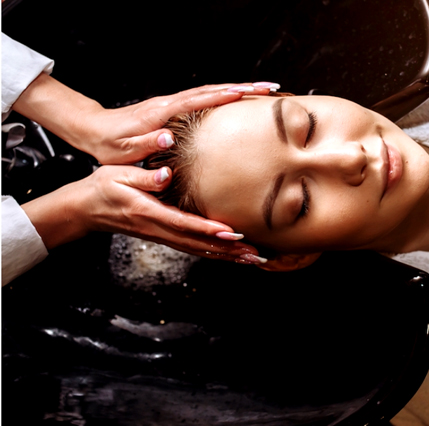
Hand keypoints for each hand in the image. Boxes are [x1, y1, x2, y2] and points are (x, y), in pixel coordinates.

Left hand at [13, 75, 278, 163]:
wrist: (95, 130)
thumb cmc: (111, 144)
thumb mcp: (126, 150)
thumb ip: (148, 143)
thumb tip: (169, 137)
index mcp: (163, 113)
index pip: (198, 100)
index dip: (223, 96)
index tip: (247, 93)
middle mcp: (172, 103)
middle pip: (212, 90)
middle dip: (243, 87)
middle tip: (270, 88)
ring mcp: (174, 104)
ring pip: (212, 92)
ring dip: (239, 88)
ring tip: (264, 91)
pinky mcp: (176, 109)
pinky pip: (206, 99)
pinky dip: (226, 95)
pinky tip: (239, 100)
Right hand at [22, 165, 266, 264]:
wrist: (87, 209)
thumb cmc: (103, 188)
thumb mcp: (117, 174)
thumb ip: (143, 176)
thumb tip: (166, 175)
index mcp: (148, 213)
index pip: (184, 224)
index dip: (208, 229)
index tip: (232, 233)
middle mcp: (158, 229)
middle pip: (198, 244)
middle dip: (228, 251)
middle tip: (254, 254)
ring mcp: (163, 236)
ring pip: (199, 250)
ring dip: (227, 256)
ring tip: (252, 259)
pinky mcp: (166, 237)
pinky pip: (194, 248)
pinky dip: (215, 253)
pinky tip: (232, 255)